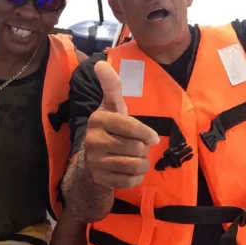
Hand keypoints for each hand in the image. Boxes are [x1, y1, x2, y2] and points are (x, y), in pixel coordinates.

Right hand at [84, 61, 159, 188]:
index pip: (129, 126)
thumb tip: (100, 63)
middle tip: (138, 148)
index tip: (153, 137)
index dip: (145, 133)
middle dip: (143, 149)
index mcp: (98, 120)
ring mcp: (95, 161)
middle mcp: (93, 140)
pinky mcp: (100, 179)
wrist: (92, 160)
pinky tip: (131, 171)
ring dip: (142, 164)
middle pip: (135, 147)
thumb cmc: (110, 129)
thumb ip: (112, 87)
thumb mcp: (112, 106)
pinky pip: (129, 181)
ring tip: (136, 159)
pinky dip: (136, 178)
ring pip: (134, 165)